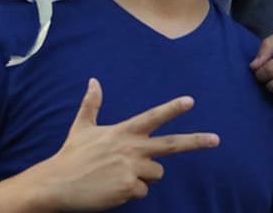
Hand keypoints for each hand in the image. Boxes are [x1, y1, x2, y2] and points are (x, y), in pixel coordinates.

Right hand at [33, 79, 218, 208]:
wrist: (56, 183)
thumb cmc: (70, 155)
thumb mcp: (82, 126)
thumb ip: (92, 104)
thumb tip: (94, 81)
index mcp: (124, 131)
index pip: (153, 117)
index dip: (172, 108)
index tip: (191, 101)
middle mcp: (132, 148)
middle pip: (171, 144)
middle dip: (196, 141)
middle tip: (216, 139)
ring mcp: (132, 169)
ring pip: (156, 174)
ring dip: (143, 176)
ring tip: (117, 175)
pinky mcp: (129, 188)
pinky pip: (142, 192)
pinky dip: (131, 192)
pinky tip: (112, 189)